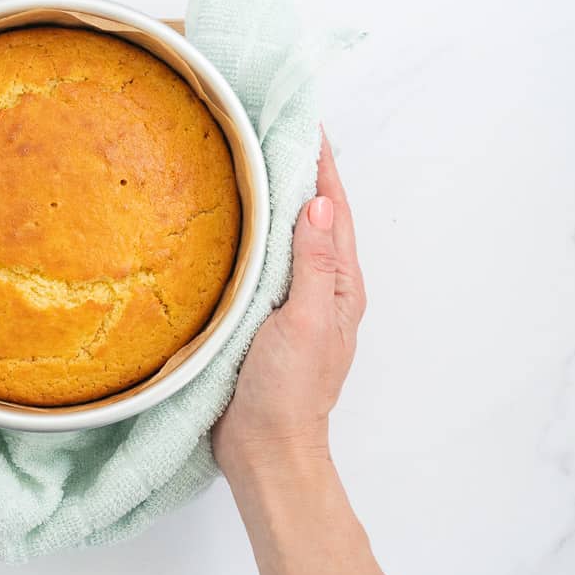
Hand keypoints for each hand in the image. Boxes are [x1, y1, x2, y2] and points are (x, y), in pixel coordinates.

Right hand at [213, 133, 364, 471]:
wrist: (266, 449)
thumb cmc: (288, 391)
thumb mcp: (305, 321)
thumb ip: (312, 264)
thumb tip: (318, 203)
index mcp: (339, 285)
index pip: (333, 211)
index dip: (322, 167)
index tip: (307, 125)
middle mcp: (321, 289)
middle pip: (314, 218)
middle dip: (301, 174)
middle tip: (275, 132)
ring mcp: (293, 303)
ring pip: (289, 239)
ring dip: (278, 201)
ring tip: (254, 165)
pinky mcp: (264, 318)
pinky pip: (264, 264)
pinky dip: (256, 235)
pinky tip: (235, 227)